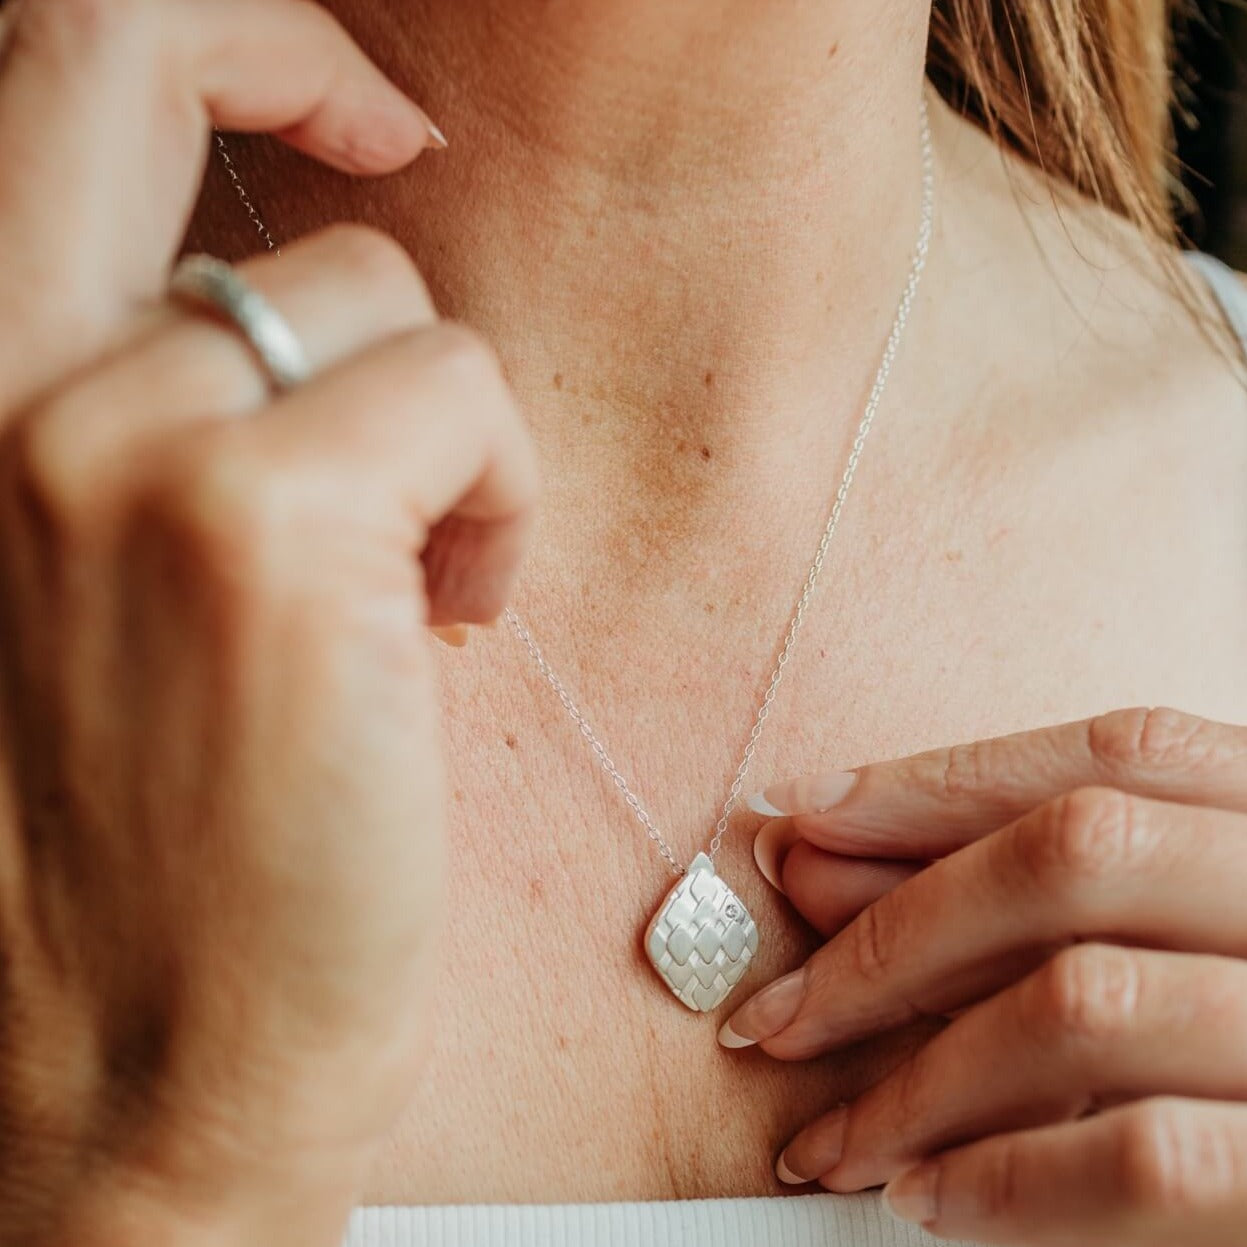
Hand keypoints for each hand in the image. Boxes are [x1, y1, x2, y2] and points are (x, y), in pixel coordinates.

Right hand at [0, 4, 536, 1244]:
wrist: (156, 1055)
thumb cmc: (159, 826)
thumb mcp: (96, 581)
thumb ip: (157, 419)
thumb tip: (285, 301)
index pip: (44, 80)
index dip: (212, 37)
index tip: (338, 111)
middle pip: (118, 51)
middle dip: (297, 56)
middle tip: (394, 141)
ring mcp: (123, 454)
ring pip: (382, 292)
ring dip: (445, 414)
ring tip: (432, 564)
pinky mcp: (270, 536)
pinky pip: (465, 397)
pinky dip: (497, 488)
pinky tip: (457, 610)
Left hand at [721, 707, 1246, 1245]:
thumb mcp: (1204, 919)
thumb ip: (1053, 884)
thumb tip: (829, 858)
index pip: (1110, 759)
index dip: (935, 784)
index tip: (798, 826)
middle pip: (1074, 856)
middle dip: (896, 931)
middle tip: (773, 1013)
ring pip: (1085, 1003)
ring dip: (919, 1080)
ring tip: (829, 1141)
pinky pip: (1147, 1159)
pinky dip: (1009, 1181)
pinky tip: (929, 1200)